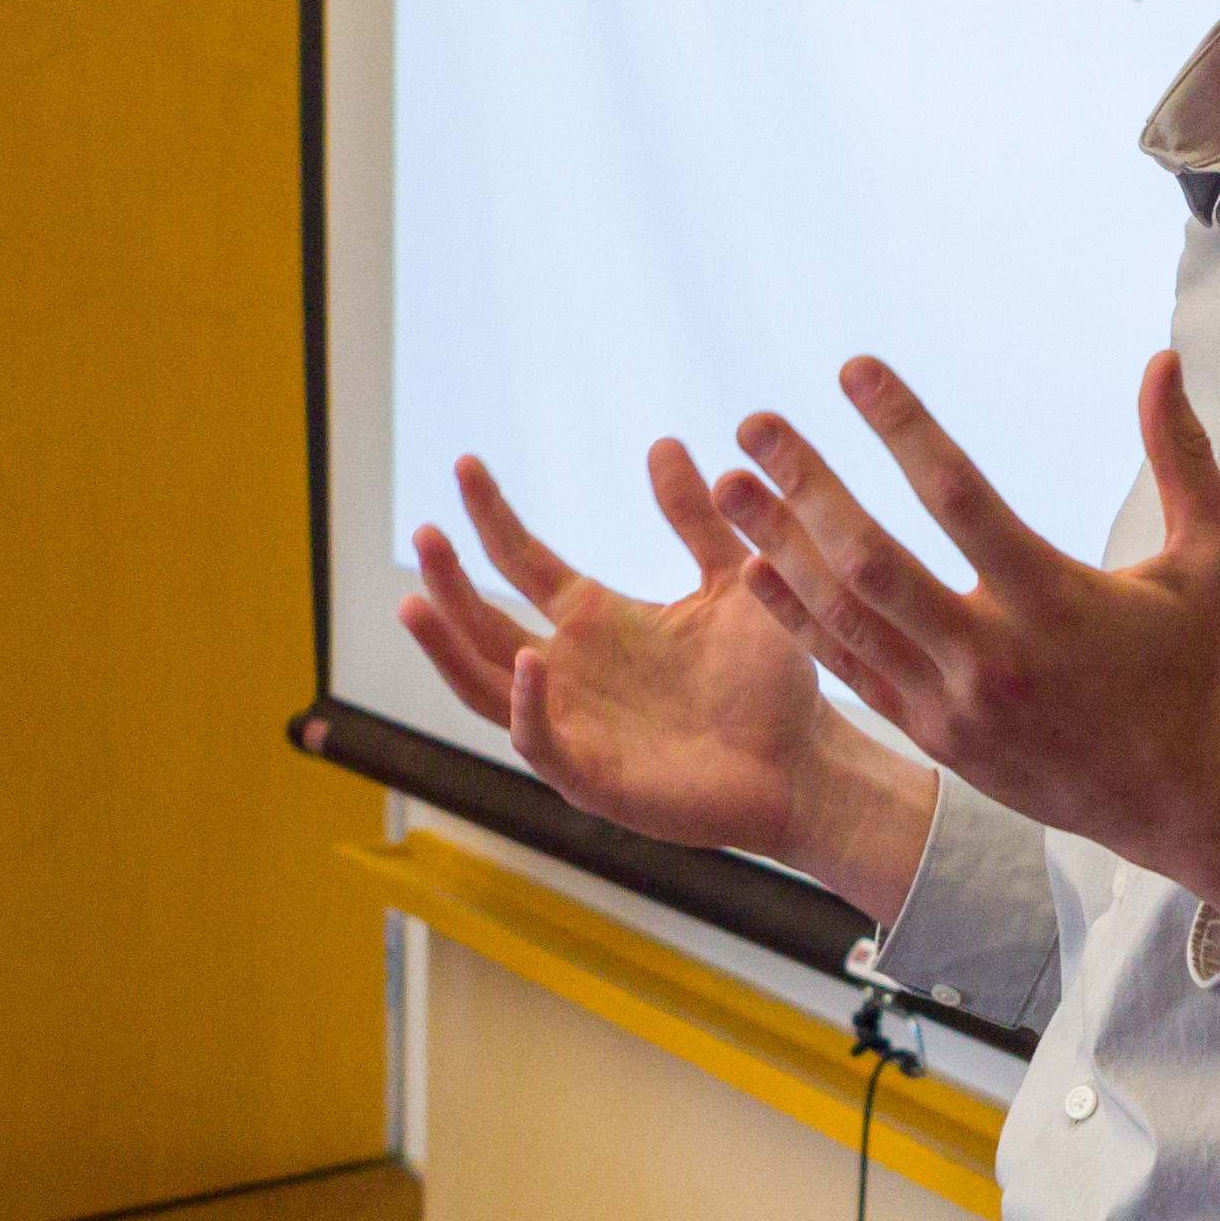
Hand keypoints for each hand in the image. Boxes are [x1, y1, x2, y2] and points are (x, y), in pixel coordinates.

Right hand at [401, 446, 935, 914]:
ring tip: (414, 602)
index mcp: (595, 622)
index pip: (523, 562)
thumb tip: (662, 443)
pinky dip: (528, 706)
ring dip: (448, 647)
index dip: (492, 516)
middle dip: (450, 581)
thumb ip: (695, 518)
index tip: (466, 464)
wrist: (805, 761)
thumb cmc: (770, 680)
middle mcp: (570, 671)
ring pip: (485, 685)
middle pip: (484, 623)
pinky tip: (529, 661)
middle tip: (425, 532)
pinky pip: (542, 741)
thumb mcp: (731, 579)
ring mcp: (574, 726)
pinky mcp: (592, 778)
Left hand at [713, 351, 1219, 922]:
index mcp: (1057, 601)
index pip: (959, 496)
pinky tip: (755, 569)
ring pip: (847, 619)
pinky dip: (798, 620)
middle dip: (806, 485)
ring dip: (780, 547)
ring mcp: (955, 705)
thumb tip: (1160, 360)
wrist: (1184, 800)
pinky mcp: (936, 738)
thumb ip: (1183, 458)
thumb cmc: (1201, 666)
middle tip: (756, 422)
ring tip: (729, 485)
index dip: (901, 426)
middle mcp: (994, 657)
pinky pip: (850, 671)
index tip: (853, 370)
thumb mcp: (1215, 558)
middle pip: (874, 559)